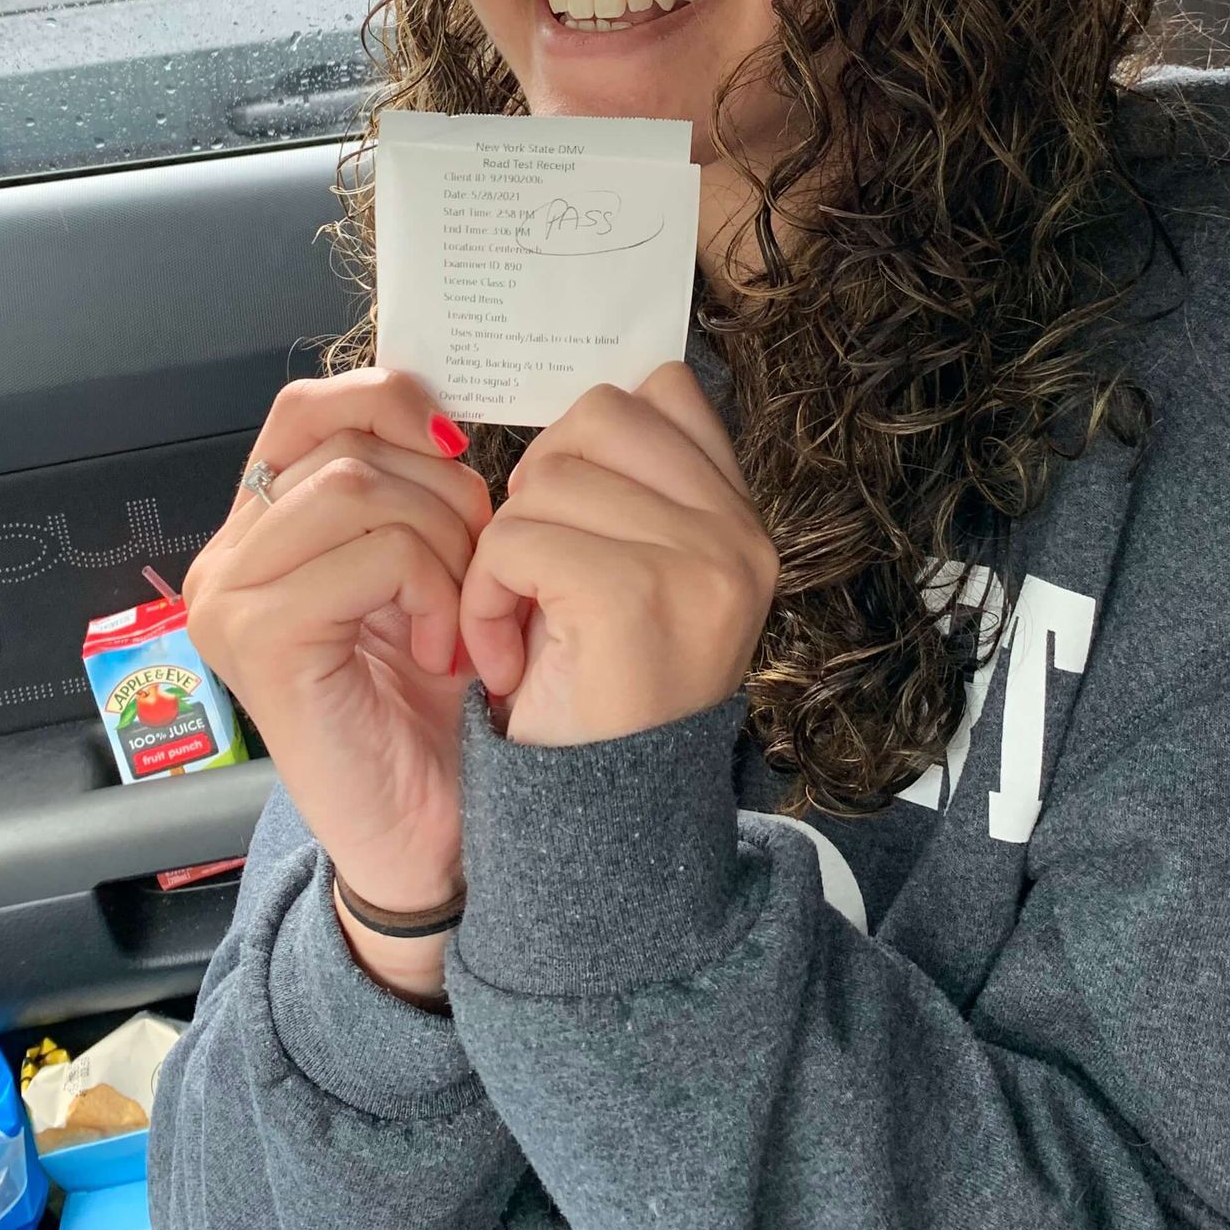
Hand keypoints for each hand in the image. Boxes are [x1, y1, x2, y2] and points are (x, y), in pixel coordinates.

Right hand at [180, 369, 490, 1000]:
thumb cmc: (438, 711)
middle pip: (338, 436)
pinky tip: (439, 648)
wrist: (431, 840)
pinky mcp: (257, 640)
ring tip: (456, 612)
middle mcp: (227, 557)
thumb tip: (439, 416)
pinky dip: (430, 588)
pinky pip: (369, 553)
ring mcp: (230, 598)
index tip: (459, 457)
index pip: (309, 406)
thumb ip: (408, 491)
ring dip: (441, 540)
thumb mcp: (427, 570)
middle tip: (474, 566)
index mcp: (262, 531)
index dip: (391, 404)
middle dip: (438, 487)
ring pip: (355, 486)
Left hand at [457, 363, 777, 747]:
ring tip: (521, 629)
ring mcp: (697, 561)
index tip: (572, 522)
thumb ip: (633, 493)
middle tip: (537, 573)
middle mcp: (740, 536)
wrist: (604, 837)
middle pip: (598, 416)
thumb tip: (577, 412)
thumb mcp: (642, 581)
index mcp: (745, 524)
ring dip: (504, 551)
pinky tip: (505, 661)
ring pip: (547, 476)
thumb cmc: (599, 706)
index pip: (664, 391)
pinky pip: (514, 539)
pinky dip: (483, 598)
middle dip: (542, 485)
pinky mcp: (632, 593)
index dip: (591, 440)